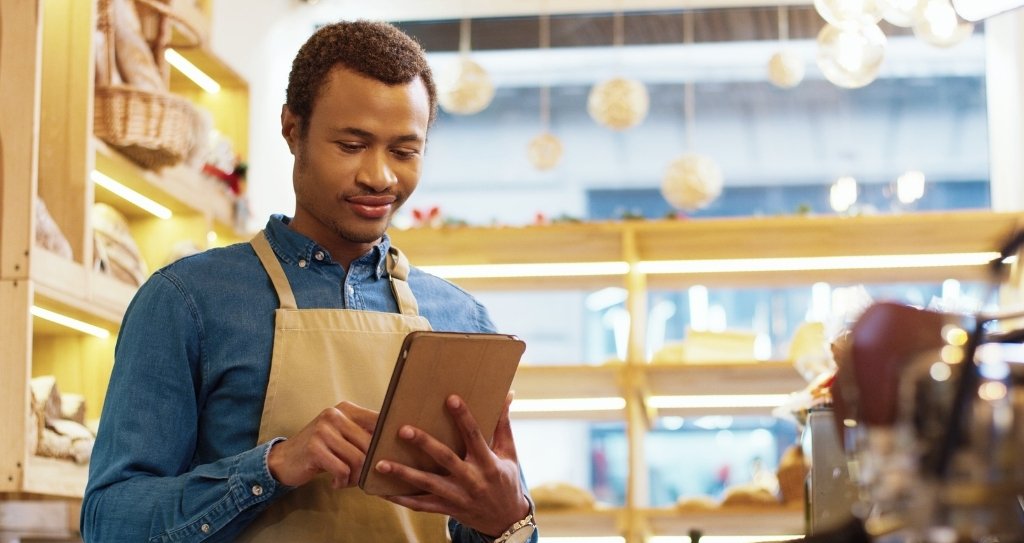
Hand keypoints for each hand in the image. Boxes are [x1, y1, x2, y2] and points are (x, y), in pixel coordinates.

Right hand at [267, 401, 378, 488]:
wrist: (284, 459)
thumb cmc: (321, 449)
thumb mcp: (342, 434)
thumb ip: (364, 434)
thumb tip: (395, 444)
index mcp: (346, 408)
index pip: (379, 421)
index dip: (387, 441)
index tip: (388, 457)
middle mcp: (335, 415)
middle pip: (370, 445)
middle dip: (369, 466)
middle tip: (363, 477)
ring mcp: (323, 430)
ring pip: (357, 459)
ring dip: (356, 477)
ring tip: (348, 481)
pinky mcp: (315, 448)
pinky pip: (342, 470)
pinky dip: (342, 482)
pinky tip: (336, 483)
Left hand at [376, 392, 530, 536]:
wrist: (506, 521)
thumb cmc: (506, 480)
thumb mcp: (509, 454)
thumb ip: (503, 425)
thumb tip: (508, 395)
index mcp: (488, 463)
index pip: (475, 436)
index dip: (464, 417)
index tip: (451, 399)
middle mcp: (472, 480)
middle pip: (446, 459)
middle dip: (424, 444)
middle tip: (403, 430)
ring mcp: (458, 497)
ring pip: (428, 484)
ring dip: (403, 474)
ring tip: (380, 464)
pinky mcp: (447, 509)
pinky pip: (421, 505)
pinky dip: (401, 499)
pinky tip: (382, 491)